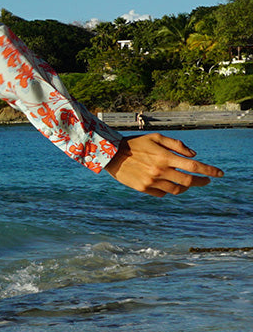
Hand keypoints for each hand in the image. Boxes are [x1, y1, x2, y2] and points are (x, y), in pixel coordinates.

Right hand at [104, 132, 223, 195]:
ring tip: (188, 183)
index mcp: (164, 157)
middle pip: (188, 181)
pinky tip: (169, 184)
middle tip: (206, 180)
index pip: (193, 165)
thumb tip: (194, 155)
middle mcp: (160, 171)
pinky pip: (162, 193)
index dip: (209, 170)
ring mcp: (151, 181)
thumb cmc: (136, 143)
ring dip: (186, 188)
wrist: (111, 154)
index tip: (219, 174)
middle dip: (201, 181)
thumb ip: (177, 145)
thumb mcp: (157, 137)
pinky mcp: (143, 189)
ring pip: (177, 190)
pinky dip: (169, 190)